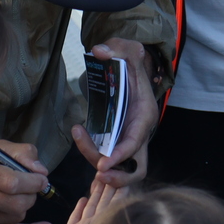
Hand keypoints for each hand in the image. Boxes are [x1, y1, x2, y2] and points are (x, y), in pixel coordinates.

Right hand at [0, 140, 52, 223]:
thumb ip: (22, 153)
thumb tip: (41, 172)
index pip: (11, 183)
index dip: (34, 183)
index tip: (42, 180)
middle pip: (14, 205)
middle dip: (32, 196)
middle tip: (33, 188)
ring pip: (13, 219)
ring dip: (25, 208)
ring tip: (20, 197)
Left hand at [71, 38, 157, 187]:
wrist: (129, 64)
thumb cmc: (129, 59)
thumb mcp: (127, 49)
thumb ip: (116, 48)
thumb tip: (98, 51)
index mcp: (145, 115)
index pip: (136, 144)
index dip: (120, 157)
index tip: (103, 165)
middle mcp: (139, 131)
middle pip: (134, 166)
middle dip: (118, 176)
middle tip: (97, 173)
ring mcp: (127, 137)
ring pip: (118, 164)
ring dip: (96, 158)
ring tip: (78, 134)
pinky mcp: (115, 138)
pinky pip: (106, 154)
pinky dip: (92, 151)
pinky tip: (78, 134)